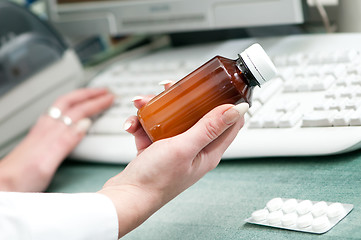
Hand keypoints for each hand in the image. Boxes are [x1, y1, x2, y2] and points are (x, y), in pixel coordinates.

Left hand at [0, 88, 113, 191]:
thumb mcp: (47, 162)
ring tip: (92, 96)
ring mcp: (42, 131)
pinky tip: (72, 113)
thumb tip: (85, 123)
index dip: (96, 102)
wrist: (3, 185)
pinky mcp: (40, 137)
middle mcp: (46, 128)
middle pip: (70, 103)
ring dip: (80, 98)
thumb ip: (66, 141)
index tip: (110, 98)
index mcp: (51, 132)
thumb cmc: (22, 177)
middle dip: (89, 94)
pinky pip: (59, 114)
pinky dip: (71, 108)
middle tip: (105, 91)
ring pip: (64, 106)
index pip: (78, 110)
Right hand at [99, 84, 248, 237]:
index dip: (227, 102)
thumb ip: (209, 127)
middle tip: (169, 88)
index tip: (219, 86)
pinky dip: (141, 123)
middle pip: (196, 115)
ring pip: (171, 118)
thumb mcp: (184, 148)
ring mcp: (175, 148)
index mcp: (209, 151)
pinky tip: (132, 125)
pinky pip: (152, 128)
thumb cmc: (157, 179)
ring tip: (141, 104)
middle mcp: (194, 149)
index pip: (229, 124)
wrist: (127, 196)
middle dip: (182, 99)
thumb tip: (237, 110)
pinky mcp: (157, 148)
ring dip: (155, 109)